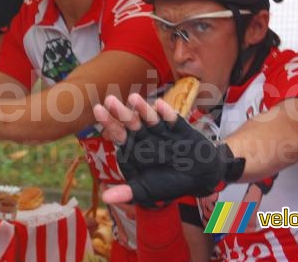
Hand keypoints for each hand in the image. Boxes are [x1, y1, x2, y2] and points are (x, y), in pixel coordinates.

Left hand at [94, 94, 242, 206]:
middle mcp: (147, 136)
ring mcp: (163, 131)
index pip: (119, 134)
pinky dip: (167, 114)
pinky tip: (160, 106)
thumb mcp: (146, 190)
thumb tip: (105, 199)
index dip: (109, 123)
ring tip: (134, 98)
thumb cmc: (169, 183)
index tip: (98, 110)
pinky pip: (173, 121)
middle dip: (121, 112)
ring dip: (142, 109)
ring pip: (150, 119)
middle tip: (110, 99)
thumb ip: (127, 193)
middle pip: (132, 123)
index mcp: (136, 148)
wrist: (199, 178)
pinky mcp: (180, 129)